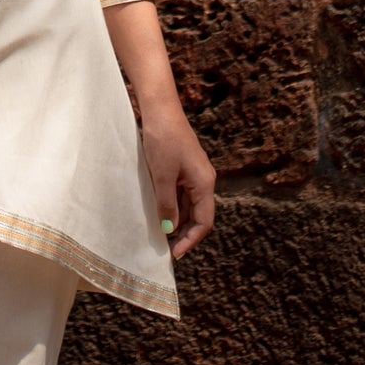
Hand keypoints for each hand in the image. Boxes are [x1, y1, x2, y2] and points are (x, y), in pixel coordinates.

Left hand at [138, 106, 215, 259]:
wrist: (160, 110)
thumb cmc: (163, 140)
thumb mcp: (163, 176)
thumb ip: (167, 205)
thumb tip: (169, 230)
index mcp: (204, 183)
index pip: (204, 221)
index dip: (191, 240)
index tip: (175, 255)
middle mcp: (203, 181)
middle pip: (198, 216)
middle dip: (185, 235)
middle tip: (166, 251)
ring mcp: (193, 174)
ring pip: (189, 206)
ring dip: (178, 222)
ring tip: (161, 238)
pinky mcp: (183, 169)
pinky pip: (181, 195)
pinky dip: (172, 208)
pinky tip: (159, 215)